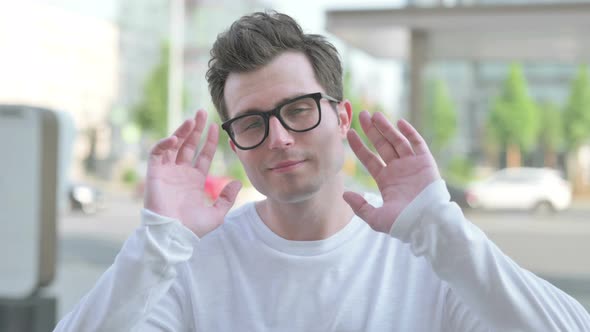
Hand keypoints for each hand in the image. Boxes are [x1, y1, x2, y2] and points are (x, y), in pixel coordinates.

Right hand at [144, 110, 241, 236]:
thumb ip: (227, 198)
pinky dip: (164, 143)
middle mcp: (181, 173)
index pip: (203, 154)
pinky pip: (157, 153)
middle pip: (189, 145)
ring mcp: (167, 172)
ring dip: (181, 131)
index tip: (215, 127)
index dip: (209, 141)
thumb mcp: (216, 214)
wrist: (172, 236)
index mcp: (195, 180)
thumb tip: (238, 182)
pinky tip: (175, 138)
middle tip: (201, 112)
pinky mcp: (154, 174)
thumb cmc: (192, 229)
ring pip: (173, 145)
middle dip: (194, 129)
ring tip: (190, 119)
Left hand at [343, 111, 439, 232]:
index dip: (359, 146)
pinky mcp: (426, 162)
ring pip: (397, 141)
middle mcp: (398, 170)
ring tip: (375, 115)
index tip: (350, 133)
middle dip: (372, 131)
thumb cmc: (403, 223)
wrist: (427, 223)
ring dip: (386, 128)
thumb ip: (360, 206)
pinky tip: (399, 122)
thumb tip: (344, 194)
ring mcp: (412, 165)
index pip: (369, 159)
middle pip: (382, 145)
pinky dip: (409, 133)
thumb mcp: (376, 218)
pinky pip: (417, 144)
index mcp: (386, 180)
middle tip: (362, 115)